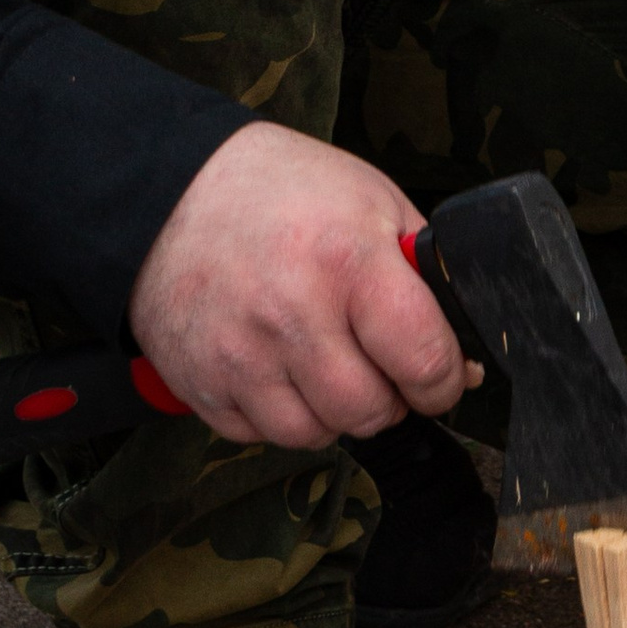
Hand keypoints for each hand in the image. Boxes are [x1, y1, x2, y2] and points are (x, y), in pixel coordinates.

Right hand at [128, 119, 475, 448]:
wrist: (167, 192)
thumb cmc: (280, 192)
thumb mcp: (371, 200)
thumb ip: (423, 274)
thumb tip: (459, 358)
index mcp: (348, 262)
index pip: (424, 362)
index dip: (443, 381)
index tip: (438, 376)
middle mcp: (292, 315)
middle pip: (370, 412)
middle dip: (387, 399)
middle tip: (375, 366)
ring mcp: (240, 355)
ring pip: (315, 435)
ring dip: (331, 412)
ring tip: (322, 364)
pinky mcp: (202, 382)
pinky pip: (259, 434)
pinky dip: (277, 412)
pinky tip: (274, 366)